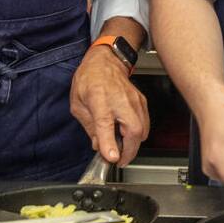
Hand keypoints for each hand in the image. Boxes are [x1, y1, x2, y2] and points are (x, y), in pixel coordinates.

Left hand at [70, 47, 149, 166]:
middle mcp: (121, 101)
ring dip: (134, 144)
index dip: (109, 144)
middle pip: (133, 131)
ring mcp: (135, 101)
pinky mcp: (142, 102)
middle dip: (129, 151)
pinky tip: (127, 135)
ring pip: (143, 129)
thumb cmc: (90, 79)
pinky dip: (138, 133)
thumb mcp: (78, 104)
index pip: (106, 125)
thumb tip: (98, 145)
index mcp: (100, 100)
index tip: (112, 159)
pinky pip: (145, 123)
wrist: (106, 61)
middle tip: (119, 161)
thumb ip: (89, 127)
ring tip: (122, 149)